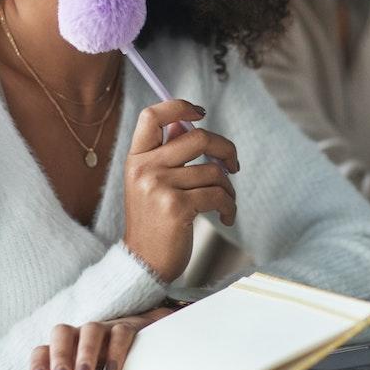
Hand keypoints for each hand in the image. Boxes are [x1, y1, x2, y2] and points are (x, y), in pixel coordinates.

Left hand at [31, 305, 175, 369]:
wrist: (139, 340)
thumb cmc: (103, 367)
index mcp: (64, 349)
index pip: (43, 349)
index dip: (39, 362)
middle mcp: (80, 336)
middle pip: (61, 333)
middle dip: (60, 355)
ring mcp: (103, 330)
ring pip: (90, 330)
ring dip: (85, 352)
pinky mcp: (126, 328)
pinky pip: (119, 333)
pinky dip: (116, 351)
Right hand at [122, 99, 239, 282]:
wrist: (144, 264)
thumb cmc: (153, 223)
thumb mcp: (149, 183)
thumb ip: (166, 152)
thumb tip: (186, 123)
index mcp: (136, 158)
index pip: (152, 115)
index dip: (179, 106)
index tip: (201, 113)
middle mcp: (145, 168)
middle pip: (198, 136)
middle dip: (226, 148)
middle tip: (234, 164)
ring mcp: (159, 186)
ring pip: (213, 170)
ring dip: (228, 188)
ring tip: (225, 202)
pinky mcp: (177, 206)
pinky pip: (218, 195)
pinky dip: (229, 206)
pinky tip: (225, 217)